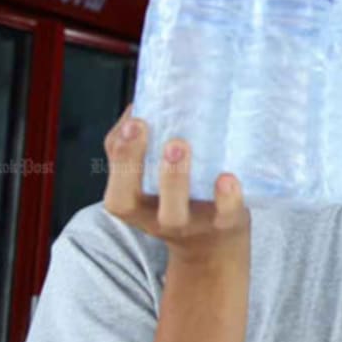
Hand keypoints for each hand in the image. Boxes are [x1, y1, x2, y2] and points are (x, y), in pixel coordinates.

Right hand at [102, 105, 248, 264]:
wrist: (217, 242)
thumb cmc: (181, 197)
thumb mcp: (154, 179)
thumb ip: (144, 145)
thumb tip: (143, 100)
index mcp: (135, 205)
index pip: (113, 187)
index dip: (119, 157)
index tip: (132, 122)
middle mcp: (156, 218)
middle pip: (131, 201)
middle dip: (133, 162)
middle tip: (141, 126)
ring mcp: (190, 223)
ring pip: (174, 211)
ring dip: (173, 179)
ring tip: (179, 145)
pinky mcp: (225, 224)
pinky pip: (224, 215)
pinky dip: (226, 198)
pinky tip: (228, 178)